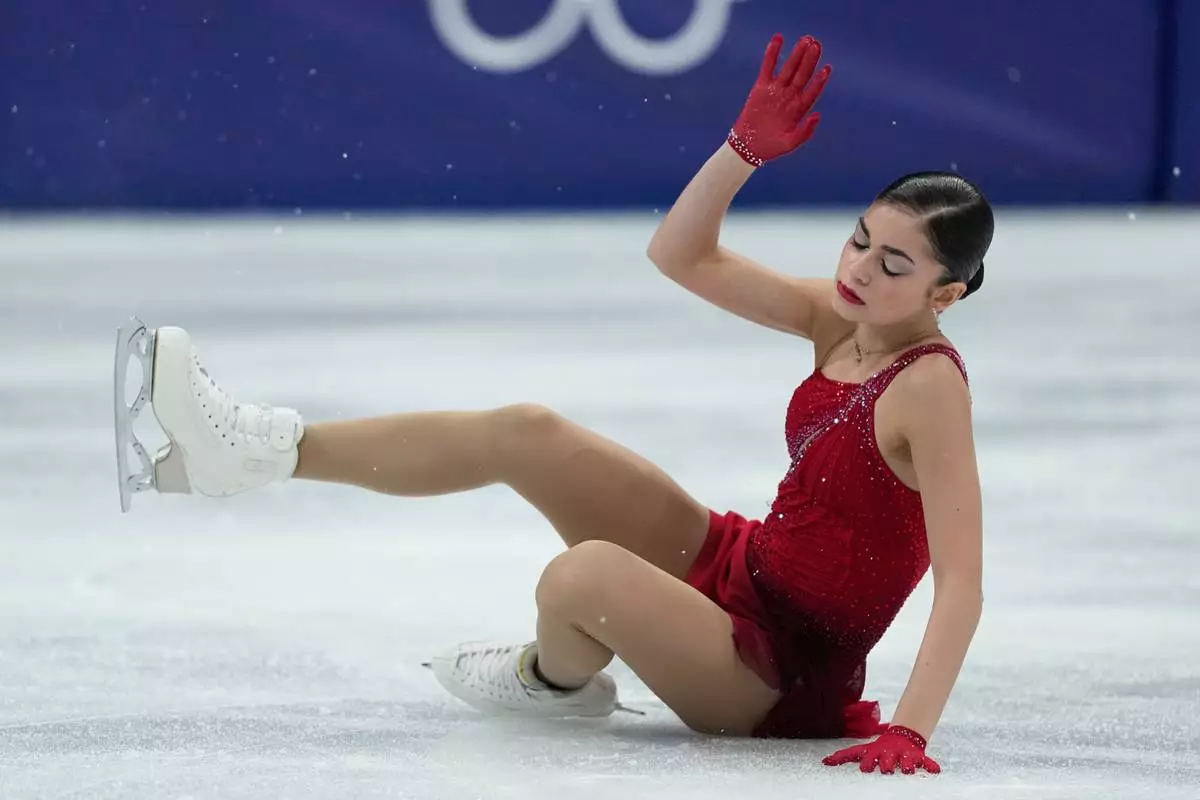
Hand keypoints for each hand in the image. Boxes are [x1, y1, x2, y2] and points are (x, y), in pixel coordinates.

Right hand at [727, 34, 831, 166]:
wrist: (749, 147)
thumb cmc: (772, 147)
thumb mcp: (790, 143)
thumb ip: (805, 132)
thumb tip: (817, 115)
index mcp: (799, 109)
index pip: (812, 91)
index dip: (819, 81)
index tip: (826, 69)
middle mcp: (790, 96)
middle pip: (802, 75)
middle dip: (810, 60)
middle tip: (817, 44)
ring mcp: (776, 90)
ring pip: (789, 68)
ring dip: (797, 54)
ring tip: (805, 39)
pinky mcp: (761, 87)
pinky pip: (767, 67)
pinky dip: (772, 53)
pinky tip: (778, 39)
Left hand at [822, 725, 941, 774]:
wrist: (901, 736)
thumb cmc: (878, 749)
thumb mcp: (862, 750)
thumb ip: (845, 756)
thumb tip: (824, 761)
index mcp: (875, 752)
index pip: (870, 756)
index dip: (867, 762)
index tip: (865, 768)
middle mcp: (889, 754)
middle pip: (888, 759)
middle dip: (887, 764)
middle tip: (886, 769)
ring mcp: (904, 755)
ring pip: (906, 761)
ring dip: (907, 766)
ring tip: (908, 769)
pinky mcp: (917, 757)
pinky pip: (926, 762)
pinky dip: (930, 766)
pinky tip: (935, 771)